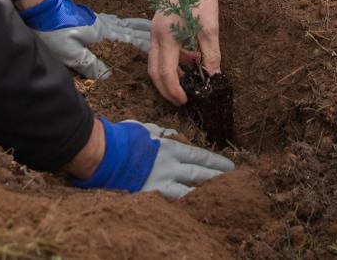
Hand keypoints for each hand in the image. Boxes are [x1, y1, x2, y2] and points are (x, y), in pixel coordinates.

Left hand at [19, 0, 150, 79]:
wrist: (40, 9)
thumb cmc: (53, 32)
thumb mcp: (70, 53)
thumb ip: (91, 64)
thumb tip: (109, 75)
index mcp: (103, 33)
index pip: (131, 40)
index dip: (147, 46)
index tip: (163, 49)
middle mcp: (104, 25)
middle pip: (131, 30)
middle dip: (149, 35)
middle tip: (168, 36)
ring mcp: (98, 20)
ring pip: (125, 24)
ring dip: (139, 28)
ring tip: (153, 30)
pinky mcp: (90, 19)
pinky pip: (116, 22)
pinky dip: (127, 24)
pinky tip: (125, 25)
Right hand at [67, 118, 233, 197]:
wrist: (104, 154)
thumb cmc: (122, 139)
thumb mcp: (144, 129)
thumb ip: (159, 132)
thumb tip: (169, 132)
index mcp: (170, 147)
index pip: (199, 156)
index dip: (216, 162)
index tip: (229, 167)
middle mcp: (170, 165)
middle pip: (200, 173)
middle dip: (218, 178)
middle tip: (232, 183)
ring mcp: (162, 182)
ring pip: (191, 189)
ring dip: (206, 192)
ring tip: (220, 198)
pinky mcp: (152, 195)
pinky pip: (174, 200)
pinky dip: (186, 202)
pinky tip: (196, 207)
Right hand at [147, 0, 217, 105]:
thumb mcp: (209, 26)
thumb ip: (211, 53)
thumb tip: (214, 75)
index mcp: (166, 37)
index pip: (165, 74)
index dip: (174, 91)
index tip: (186, 101)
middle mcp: (155, 35)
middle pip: (154, 72)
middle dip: (166, 89)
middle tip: (183, 99)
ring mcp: (154, 30)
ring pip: (155, 62)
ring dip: (169, 75)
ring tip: (190, 79)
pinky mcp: (158, 26)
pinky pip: (160, 51)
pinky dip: (171, 61)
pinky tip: (190, 58)